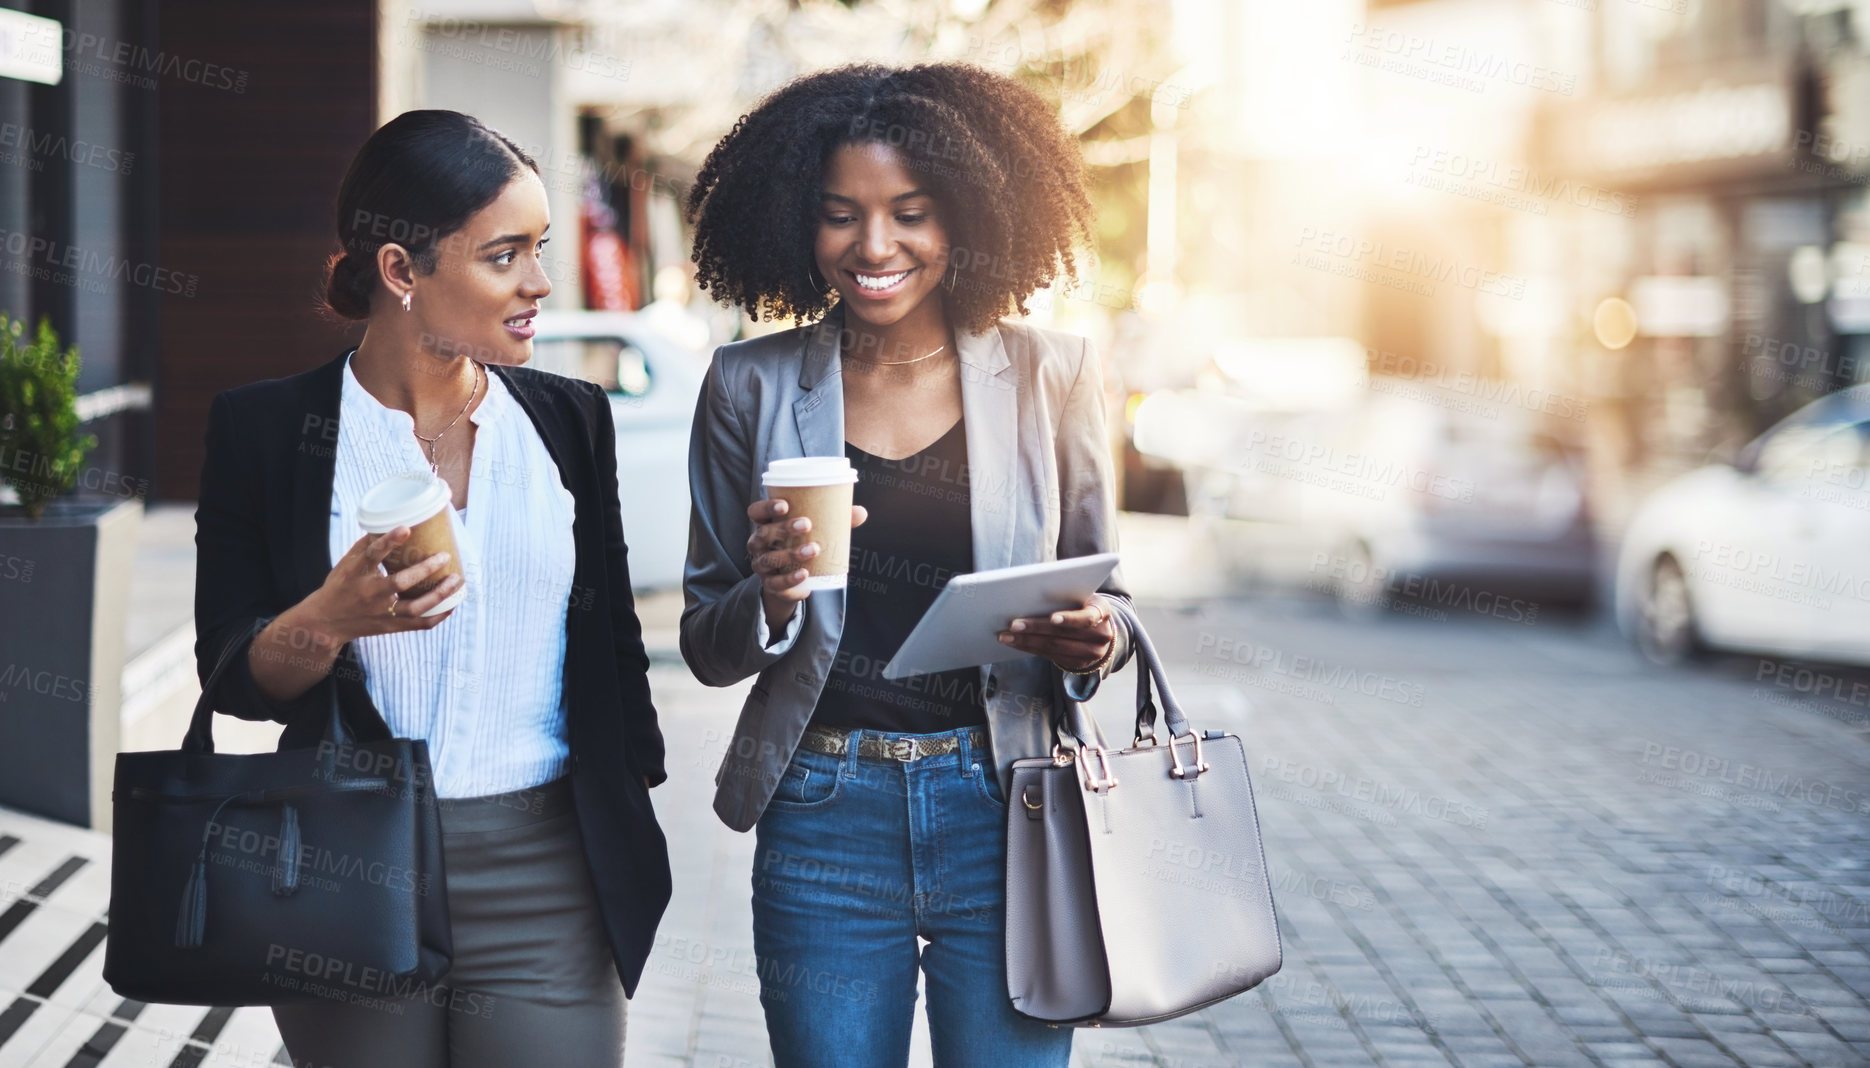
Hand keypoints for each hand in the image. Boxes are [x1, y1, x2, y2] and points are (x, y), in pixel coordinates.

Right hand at [304, 528, 462, 643]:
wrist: (326, 622)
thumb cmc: (340, 586)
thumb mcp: (346, 563)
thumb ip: (368, 545)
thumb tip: (394, 523)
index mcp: (356, 574)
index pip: (372, 555)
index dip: (389, 541)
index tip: (406, 528)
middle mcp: (370, 594)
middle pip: (400, 583)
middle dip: (425, 569)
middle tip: (445, 556)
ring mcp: (381, 613)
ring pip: (415, 607)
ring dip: (439, 594)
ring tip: (456, 580)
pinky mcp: (390, 626)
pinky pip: (419, 624)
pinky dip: (438, 615)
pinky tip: (452, 604)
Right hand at [746, 497, 867, 626]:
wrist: (794, 580)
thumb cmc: (803, 544)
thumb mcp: (816, 531)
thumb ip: (835, 521)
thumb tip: (861, 512)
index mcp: (766, 524)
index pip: (756, 512)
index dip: (766, 507)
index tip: (785, 505)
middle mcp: (758, 544)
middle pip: (763, 534)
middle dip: (783, 528)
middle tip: (807, 524)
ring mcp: (762, 565)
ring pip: (769, 558)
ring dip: (791, 553)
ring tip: (814, 549)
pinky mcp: (770, 584)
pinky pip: (777, 582)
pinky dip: (790, 578)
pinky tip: (805, 573)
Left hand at [998, 597, 1114, 672]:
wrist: (1101, 630)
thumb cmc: (1084, 605)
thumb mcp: (1084, 597)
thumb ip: (1067, 595)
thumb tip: (1031, 592)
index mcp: (1102, 612)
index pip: (1087, 617)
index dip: (1069, 618)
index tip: (1052, 617)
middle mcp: (1100, 635)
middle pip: (1063, 634)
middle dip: (1035, 629)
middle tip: (1013, 624)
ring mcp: (1090, 653)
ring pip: (1054, 648)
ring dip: (1026, 641)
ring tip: (1006, 636)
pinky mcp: (1077, 664)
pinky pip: (1050, 656)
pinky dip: (1029, 648)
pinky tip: (1014, 643)